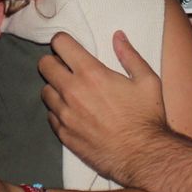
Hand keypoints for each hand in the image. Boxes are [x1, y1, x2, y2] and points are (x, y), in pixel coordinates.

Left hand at [39, 30, 171, 186]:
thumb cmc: (147, 117)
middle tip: (68, 69)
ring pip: (45, 91)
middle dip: (55, 62)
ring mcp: (65, 114)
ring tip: (72, 94)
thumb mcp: (147, 81)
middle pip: (44, 65)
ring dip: (56, 89)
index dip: (63, 41)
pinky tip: (74, 114)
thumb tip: (117, 36)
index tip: (69, 47)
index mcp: (91, 73)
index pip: (60, 44)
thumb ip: (130, 56)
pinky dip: (59, 112)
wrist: (142, 156)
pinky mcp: (63, 134)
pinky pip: (51, 116)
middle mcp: (72, 91)